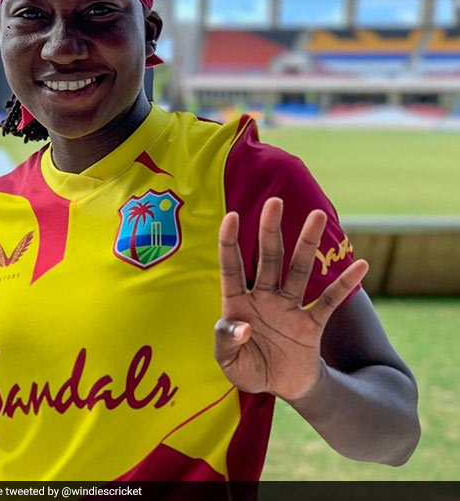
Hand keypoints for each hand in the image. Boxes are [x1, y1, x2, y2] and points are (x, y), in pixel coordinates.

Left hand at [215, 197, 367, 400]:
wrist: (281, 386)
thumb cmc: (249, 368)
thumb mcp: (228, 362)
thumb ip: (227, 341)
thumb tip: (243, 324)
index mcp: (237, 304)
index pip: (232, 267)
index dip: (230, 243)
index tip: (231, 216)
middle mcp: (264, 298)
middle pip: (267, 258)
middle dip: (270, 230)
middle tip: (275, 201)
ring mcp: (289, 307)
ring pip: (298, 270)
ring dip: (307, 244)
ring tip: (316, 215)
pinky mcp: (311, 323)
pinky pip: (329, 301)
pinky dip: (344, 284)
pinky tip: (361, 264)